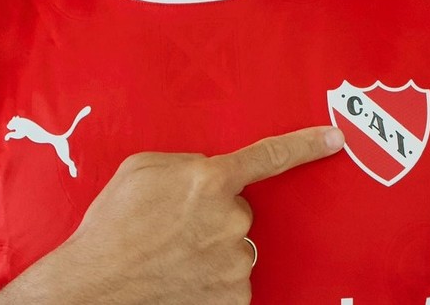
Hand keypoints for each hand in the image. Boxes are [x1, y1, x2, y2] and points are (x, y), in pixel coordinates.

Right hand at [50, 125, 345, 304]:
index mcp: (209, 179)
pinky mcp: (235, 298)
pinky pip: (233, 281)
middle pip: (239, 210)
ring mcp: (236, 261)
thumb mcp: (140, 169)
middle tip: (174, 229)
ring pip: (236, 248)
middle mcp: (231, 219)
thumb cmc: (111, 226)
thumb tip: (207, 172)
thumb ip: (186, 164)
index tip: (334, 139)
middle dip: (214, 216)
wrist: (95, 286)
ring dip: (213, 250)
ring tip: (171, 258)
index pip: (270, 157)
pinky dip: (213, 282)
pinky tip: (183, 279)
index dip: (306, 146)